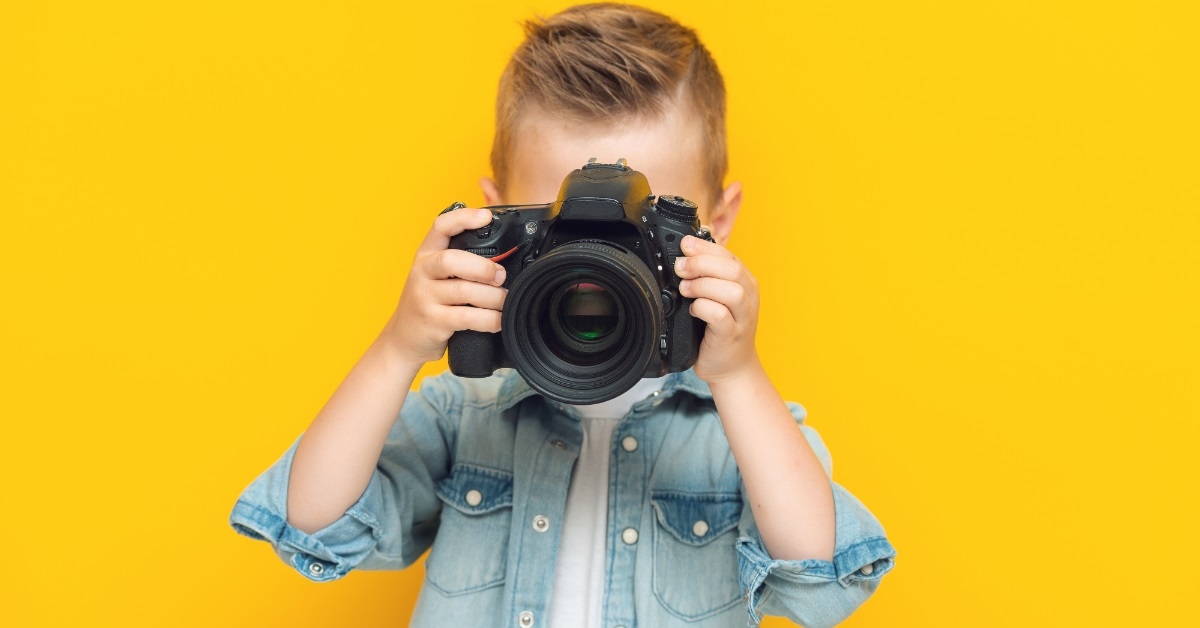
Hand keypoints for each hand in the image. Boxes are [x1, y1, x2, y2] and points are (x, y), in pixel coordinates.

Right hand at [381, 207, 507, 365]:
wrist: (403, 340)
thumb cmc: (427, 305)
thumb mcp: (434, 277)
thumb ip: (459, 264)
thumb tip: (502, 260)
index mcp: (425, 255)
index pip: (441, 227)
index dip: (463, 218)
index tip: (486, 217)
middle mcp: (422, 273)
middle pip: (452, 260)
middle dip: (483, 267)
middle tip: (501, 277)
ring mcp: (424, 297)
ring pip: (464, 291)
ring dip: (493, 297)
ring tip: (504, 301)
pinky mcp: (433, 321)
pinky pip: (466, 317)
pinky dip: (489, 319)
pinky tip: (497, 321)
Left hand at [674, 234, 760, 384]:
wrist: (732, 367)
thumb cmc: (721, 330)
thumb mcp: (717, 297)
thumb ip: (708, 277)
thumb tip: (685, 254)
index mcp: (745, 282)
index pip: (729, 255)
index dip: (704, 248)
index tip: (684, 246)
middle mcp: (748, 297)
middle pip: (731, 269)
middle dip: (701, 263)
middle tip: (680, 268)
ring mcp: (743, 317)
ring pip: (731, 290)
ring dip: (702, 285)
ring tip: (685, 289)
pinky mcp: (731, 335)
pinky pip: (720, 315)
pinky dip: (703, 308)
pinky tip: (693, 310)